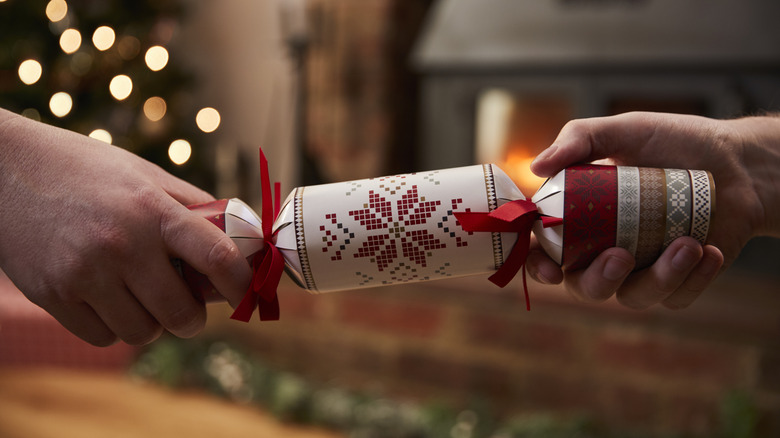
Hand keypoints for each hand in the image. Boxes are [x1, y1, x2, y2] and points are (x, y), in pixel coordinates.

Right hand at [0, 109, 251, 345]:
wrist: (6, 170)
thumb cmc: (86, 170)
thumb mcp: (144, 175)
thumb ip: (192, 206)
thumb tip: (240, 234)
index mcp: (153, 210)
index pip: (217, 256)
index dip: (240, 283)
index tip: (245, 292)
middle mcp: (122, 244)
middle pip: (181, 312)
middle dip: (194, 318)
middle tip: (190, 308)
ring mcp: (85, 274)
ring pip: (142, 332)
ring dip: (153, 324)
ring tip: (145, 300)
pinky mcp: (53, 295)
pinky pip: (102, 337)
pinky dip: (114, 328)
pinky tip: (110, 302)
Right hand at [526, 111, 778, 308]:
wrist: (740, 161)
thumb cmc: (675, 142)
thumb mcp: (625, 130)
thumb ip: (579, 139)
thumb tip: (537, 168)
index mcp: (580, 219)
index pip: (546, 251)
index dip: (539, 267)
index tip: (552, 270)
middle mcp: (604, 250)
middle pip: (584, 287)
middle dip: (599, 280)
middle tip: (621, 256)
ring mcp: (642, 269)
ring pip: (633, 297)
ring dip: (659, 278)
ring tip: (688, 244)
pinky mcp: (679, 282)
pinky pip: (675, 297)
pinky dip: (693, 278)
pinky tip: (709, 250)